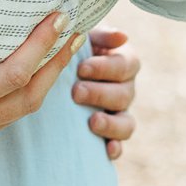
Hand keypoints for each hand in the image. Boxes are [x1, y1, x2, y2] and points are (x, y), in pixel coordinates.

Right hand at [0, 12, 82, 145]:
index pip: (12, 77)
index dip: (40, 48)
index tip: (59, 18)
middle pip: (29, 99)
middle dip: (56, 64)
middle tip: (76, 29)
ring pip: (23, 109)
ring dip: (48, 76)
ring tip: (66, 43)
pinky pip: (8, 109)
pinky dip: (28, 85)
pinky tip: (38, 60)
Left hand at [73, 27, 140, 159]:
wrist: (59, 67)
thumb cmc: (74, 47)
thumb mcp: (85, 36)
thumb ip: (102, 35)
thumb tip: (122, 36)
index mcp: (124, 62)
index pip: (126, 66)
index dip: (106, 68)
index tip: (82, 68)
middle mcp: (126, 88)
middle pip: (124, 95)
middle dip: (100, 94)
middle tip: (76, 92)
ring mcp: (119, 113)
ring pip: (127, 123)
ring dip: (111, 123)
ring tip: (92, 121)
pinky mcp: (110, 133)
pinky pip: (120, 144)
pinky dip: (116, 148)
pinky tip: (107, 150)